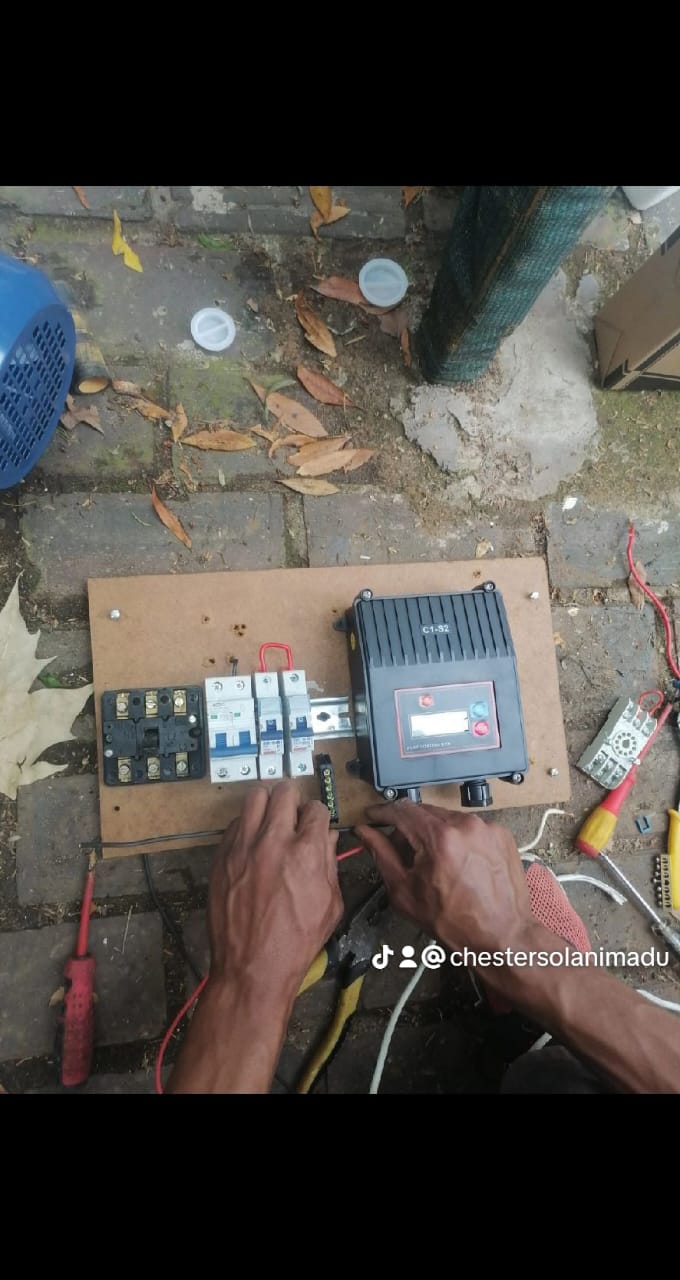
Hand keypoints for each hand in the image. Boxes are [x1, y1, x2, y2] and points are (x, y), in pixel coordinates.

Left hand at [208, 780, 342, 998]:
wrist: (251, 966)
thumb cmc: (296, 942)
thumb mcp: (330, 905)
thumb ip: (330, 864)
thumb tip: (327, 838)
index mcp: (306, 852)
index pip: (316, 809)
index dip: (319, 815)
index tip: (315, 823)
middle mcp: (273, 841)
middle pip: (284, 792)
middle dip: (294, 798)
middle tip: (294, 812)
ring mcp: (243, 846)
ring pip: (255, 796)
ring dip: (268, 802)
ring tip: (271, 816)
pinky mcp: (222, 856)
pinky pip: (235, 823)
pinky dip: (247, 824)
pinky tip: (253, 841)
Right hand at [355, 800, 532, 953]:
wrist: (501, 936)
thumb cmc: (454, 921)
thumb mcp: (406, 892)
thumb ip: (382, 855)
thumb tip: (365, 833)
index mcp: (439, 838)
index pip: (402, 810)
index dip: (382, 812)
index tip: (373, 817)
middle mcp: (465, 825)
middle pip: (424, 812)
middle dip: (407, 826)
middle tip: (400, 848)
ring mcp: (487, 827)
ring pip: (447, 818)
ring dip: (433, 832)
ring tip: (432, 861)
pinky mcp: (500, 833)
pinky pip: (469, 826)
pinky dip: (457, 837)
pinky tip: (456, 862)